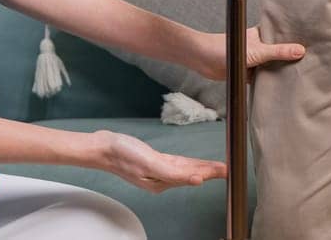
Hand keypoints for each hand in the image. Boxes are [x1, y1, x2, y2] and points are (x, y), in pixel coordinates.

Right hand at [93, 130, 226, 192]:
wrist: (102, 147)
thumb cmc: (122, 154)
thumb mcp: (150, 162)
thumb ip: (173, 173)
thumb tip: (196, 179)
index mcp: (162, 182)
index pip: (192, 177)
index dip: (210, 172)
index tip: (226, 170)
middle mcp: (161, 179)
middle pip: (191, 174)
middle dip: (210, 171)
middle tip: (228, 168)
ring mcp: (157, 171)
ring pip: (186, 169)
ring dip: (202, 167)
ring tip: (217, 167)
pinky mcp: (153, 162)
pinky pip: (176, 164)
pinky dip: (188, 163)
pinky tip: (194, 164)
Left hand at [191, 26, 305, 82]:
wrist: (203, 60)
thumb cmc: (226, 48)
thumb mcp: (257, 51)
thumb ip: (278, 52)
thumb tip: (300, 51)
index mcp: (262, 34)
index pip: (282, 35)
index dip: (295, 39)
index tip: (313, 41)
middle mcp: (259, 46)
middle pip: (279, 53)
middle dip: (290, 58)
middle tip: (312, 62)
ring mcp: (254, 59)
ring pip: (272, 66)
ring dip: (280, 71)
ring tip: (302, 75)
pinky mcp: (248, 72)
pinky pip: (263, 78)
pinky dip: (270, 82)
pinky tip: (283, 88)